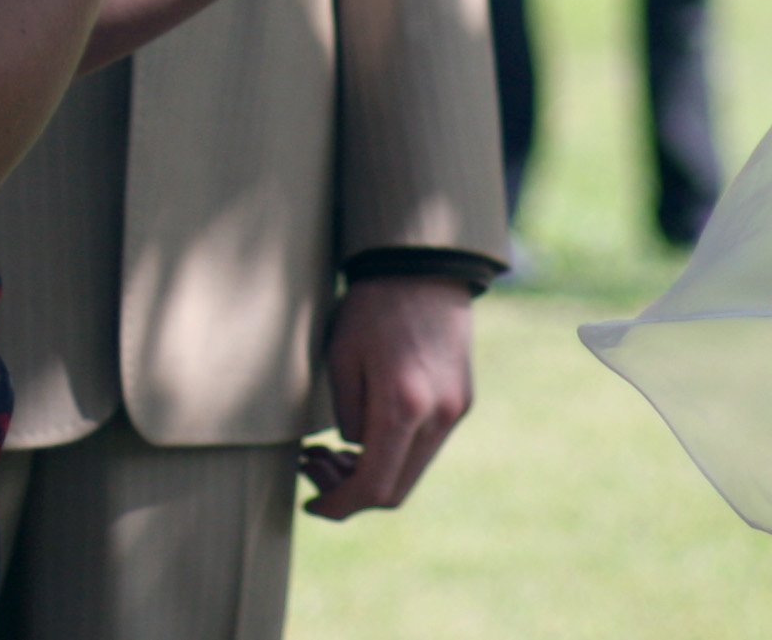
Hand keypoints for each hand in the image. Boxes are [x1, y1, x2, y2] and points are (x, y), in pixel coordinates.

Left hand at [300, 277, 473, 519]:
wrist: (424, 266)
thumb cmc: (373, 306)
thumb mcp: (342, 360)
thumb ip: (349, 420)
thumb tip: (356, 452)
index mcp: (404, 407)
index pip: (372, 487)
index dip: (338, 506)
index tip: (310, 503)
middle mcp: (439, 415)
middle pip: (396, 490)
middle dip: (352, 492)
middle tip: (316, 468)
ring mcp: (456, 408)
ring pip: (413, 470)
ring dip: (374, 472)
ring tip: (335, 449)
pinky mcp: (462, 398)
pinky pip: (427, 443)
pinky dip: (397, 451)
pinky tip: (370, 430)